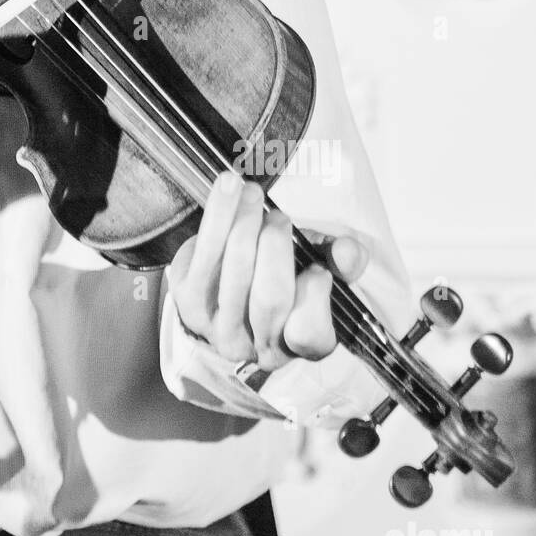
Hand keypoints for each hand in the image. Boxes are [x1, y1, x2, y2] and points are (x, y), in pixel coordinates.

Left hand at [168, 169, 368, 372]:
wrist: (220, 290)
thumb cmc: (277, 277)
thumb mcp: (316, 267)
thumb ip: (340, 260)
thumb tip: (348, 251)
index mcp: (295, 346)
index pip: (309, 335)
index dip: (314, 300)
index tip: (318, 269)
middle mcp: (255, 345)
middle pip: (269, 300)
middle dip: (276, 251)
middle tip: (280, 218)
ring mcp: (216, 326)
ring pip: (235, 274)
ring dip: (244, 225)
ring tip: (252, 193)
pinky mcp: (187, 301)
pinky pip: (204, 255)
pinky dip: (218, 216)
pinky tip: (228, 189)